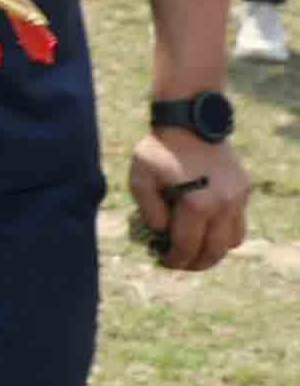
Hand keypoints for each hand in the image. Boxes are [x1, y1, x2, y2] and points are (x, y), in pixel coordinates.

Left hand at [129, 128, 251, 269]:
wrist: (190, 121)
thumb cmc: (158, 152)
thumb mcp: (140, 181)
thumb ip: (150, 213)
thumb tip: (163, 235)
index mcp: (197, 205)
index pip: (188, 247)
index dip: (176, 261)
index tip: (166, 262)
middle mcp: (223, 204)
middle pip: (215, 251)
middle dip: (197, 263)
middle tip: (182, 263)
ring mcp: (238, 197)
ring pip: (233, 240)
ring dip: (215, 249)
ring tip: (197, 249)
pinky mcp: (245, 189)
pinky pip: (239, 221)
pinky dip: (225, 231)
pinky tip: (207, 227)